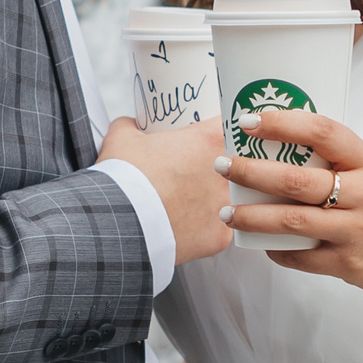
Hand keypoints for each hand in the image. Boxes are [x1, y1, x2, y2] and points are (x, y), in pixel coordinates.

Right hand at [99, 119, 231, 263]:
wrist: (119, 222)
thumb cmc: (125, 177)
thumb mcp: (122, 138)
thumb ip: (132, 126)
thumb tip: (131, 125)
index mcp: (209, 141)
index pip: (233, 125)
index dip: (224, 129)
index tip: (212, 135)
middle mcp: (226, 173)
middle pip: (242, 164)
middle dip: (224, 167)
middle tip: (201, 170)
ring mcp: (226, 206)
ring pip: (235, 200)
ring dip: (218, 199)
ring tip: (194, 202)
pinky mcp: (220, 237)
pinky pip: (221, 230)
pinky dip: (206, 229)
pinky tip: (191, 228)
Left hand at [219, 112, 362, 317]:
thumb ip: (333, 157)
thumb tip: (275, 139)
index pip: (323, 132)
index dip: (282, 124)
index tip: (248, 121)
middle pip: (297, 181)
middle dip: (251, 173)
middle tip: (222, 167)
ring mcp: (356, 231)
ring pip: (292, 221)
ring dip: (252, 217)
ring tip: (226, 213)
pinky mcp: (347, 263)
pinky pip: (301, 256)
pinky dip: (275, 249)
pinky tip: (258, 242)